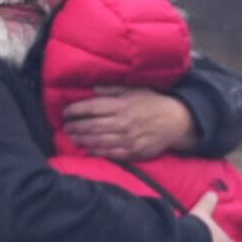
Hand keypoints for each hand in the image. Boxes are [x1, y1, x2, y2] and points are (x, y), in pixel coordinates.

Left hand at [64, 88, 194, 162]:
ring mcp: (128, 139)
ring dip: (82, 139)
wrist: (176, 121)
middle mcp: (123, 122)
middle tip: (65, 126)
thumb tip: (92, 88)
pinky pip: (110, 153)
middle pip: (92, 126)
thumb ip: (113, 90)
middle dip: (75, 126)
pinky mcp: (133, 152)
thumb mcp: (135, 90)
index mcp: (123, 105)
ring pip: (98, 141)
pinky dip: (96, 151)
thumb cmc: (153, 103)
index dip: (76, 110)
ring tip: (72, 137)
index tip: (65, 112)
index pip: (93, 107)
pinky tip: (87, 149)